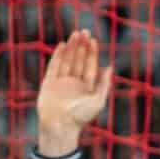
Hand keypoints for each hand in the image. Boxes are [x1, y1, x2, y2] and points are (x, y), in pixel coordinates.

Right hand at [36, 31, 112, 155]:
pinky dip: (58, 56)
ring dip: (71, 48)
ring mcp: (62, 82)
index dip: (92, 53)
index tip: (93, 40)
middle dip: (82, 47)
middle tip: (83, 31)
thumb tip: (109, 67)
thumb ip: (104, 84)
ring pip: (68, 61)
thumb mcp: (98, 100)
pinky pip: (54, 67)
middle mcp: (75, 83)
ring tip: (75, 34)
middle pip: (79, 60)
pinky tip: (63, 46)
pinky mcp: (49, 84)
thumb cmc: (81, 117)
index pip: (90, 66)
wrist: (60, 127)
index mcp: (87, 87)